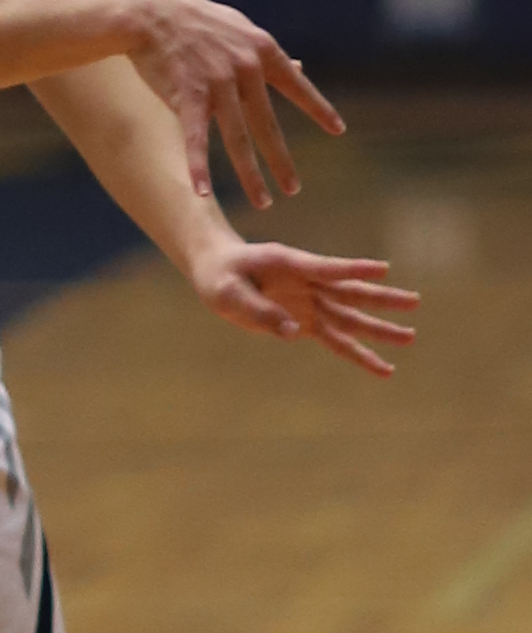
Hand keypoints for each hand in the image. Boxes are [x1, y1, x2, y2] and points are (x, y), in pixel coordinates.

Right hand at [119, 0, 344, 208]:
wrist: (148, 10)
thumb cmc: (192, 18)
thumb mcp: (237, 28)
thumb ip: (265, 52)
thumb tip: (300, 65)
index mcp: (261, 50)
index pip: (297, 84)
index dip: (318, 108)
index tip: (338, 130)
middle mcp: (246, 69)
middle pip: (267, 124)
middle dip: (281, 161)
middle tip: (293, 189)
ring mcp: (218, 83)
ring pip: (237, 138)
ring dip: (251, 174)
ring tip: (263, 201)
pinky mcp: (187, 95)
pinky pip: (196, 137)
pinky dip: (199, 166)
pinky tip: (203, 192)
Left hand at [188, 238, 419, 377]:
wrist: (217, 272)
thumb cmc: (220, 275)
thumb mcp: (227, 291)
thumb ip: (258, 309)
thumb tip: (294, 333)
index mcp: (288, 263)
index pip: (326, 267)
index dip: (353, 268)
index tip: (384, 268)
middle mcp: (307, 283)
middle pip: (350, 292)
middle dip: (381, 299)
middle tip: (415, 301)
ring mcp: (311, 303)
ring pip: (351, 318)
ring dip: (380, 329)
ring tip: (412, 337)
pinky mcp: (307, 322)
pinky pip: (338, 342)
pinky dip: (360, 355)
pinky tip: (384, 369)